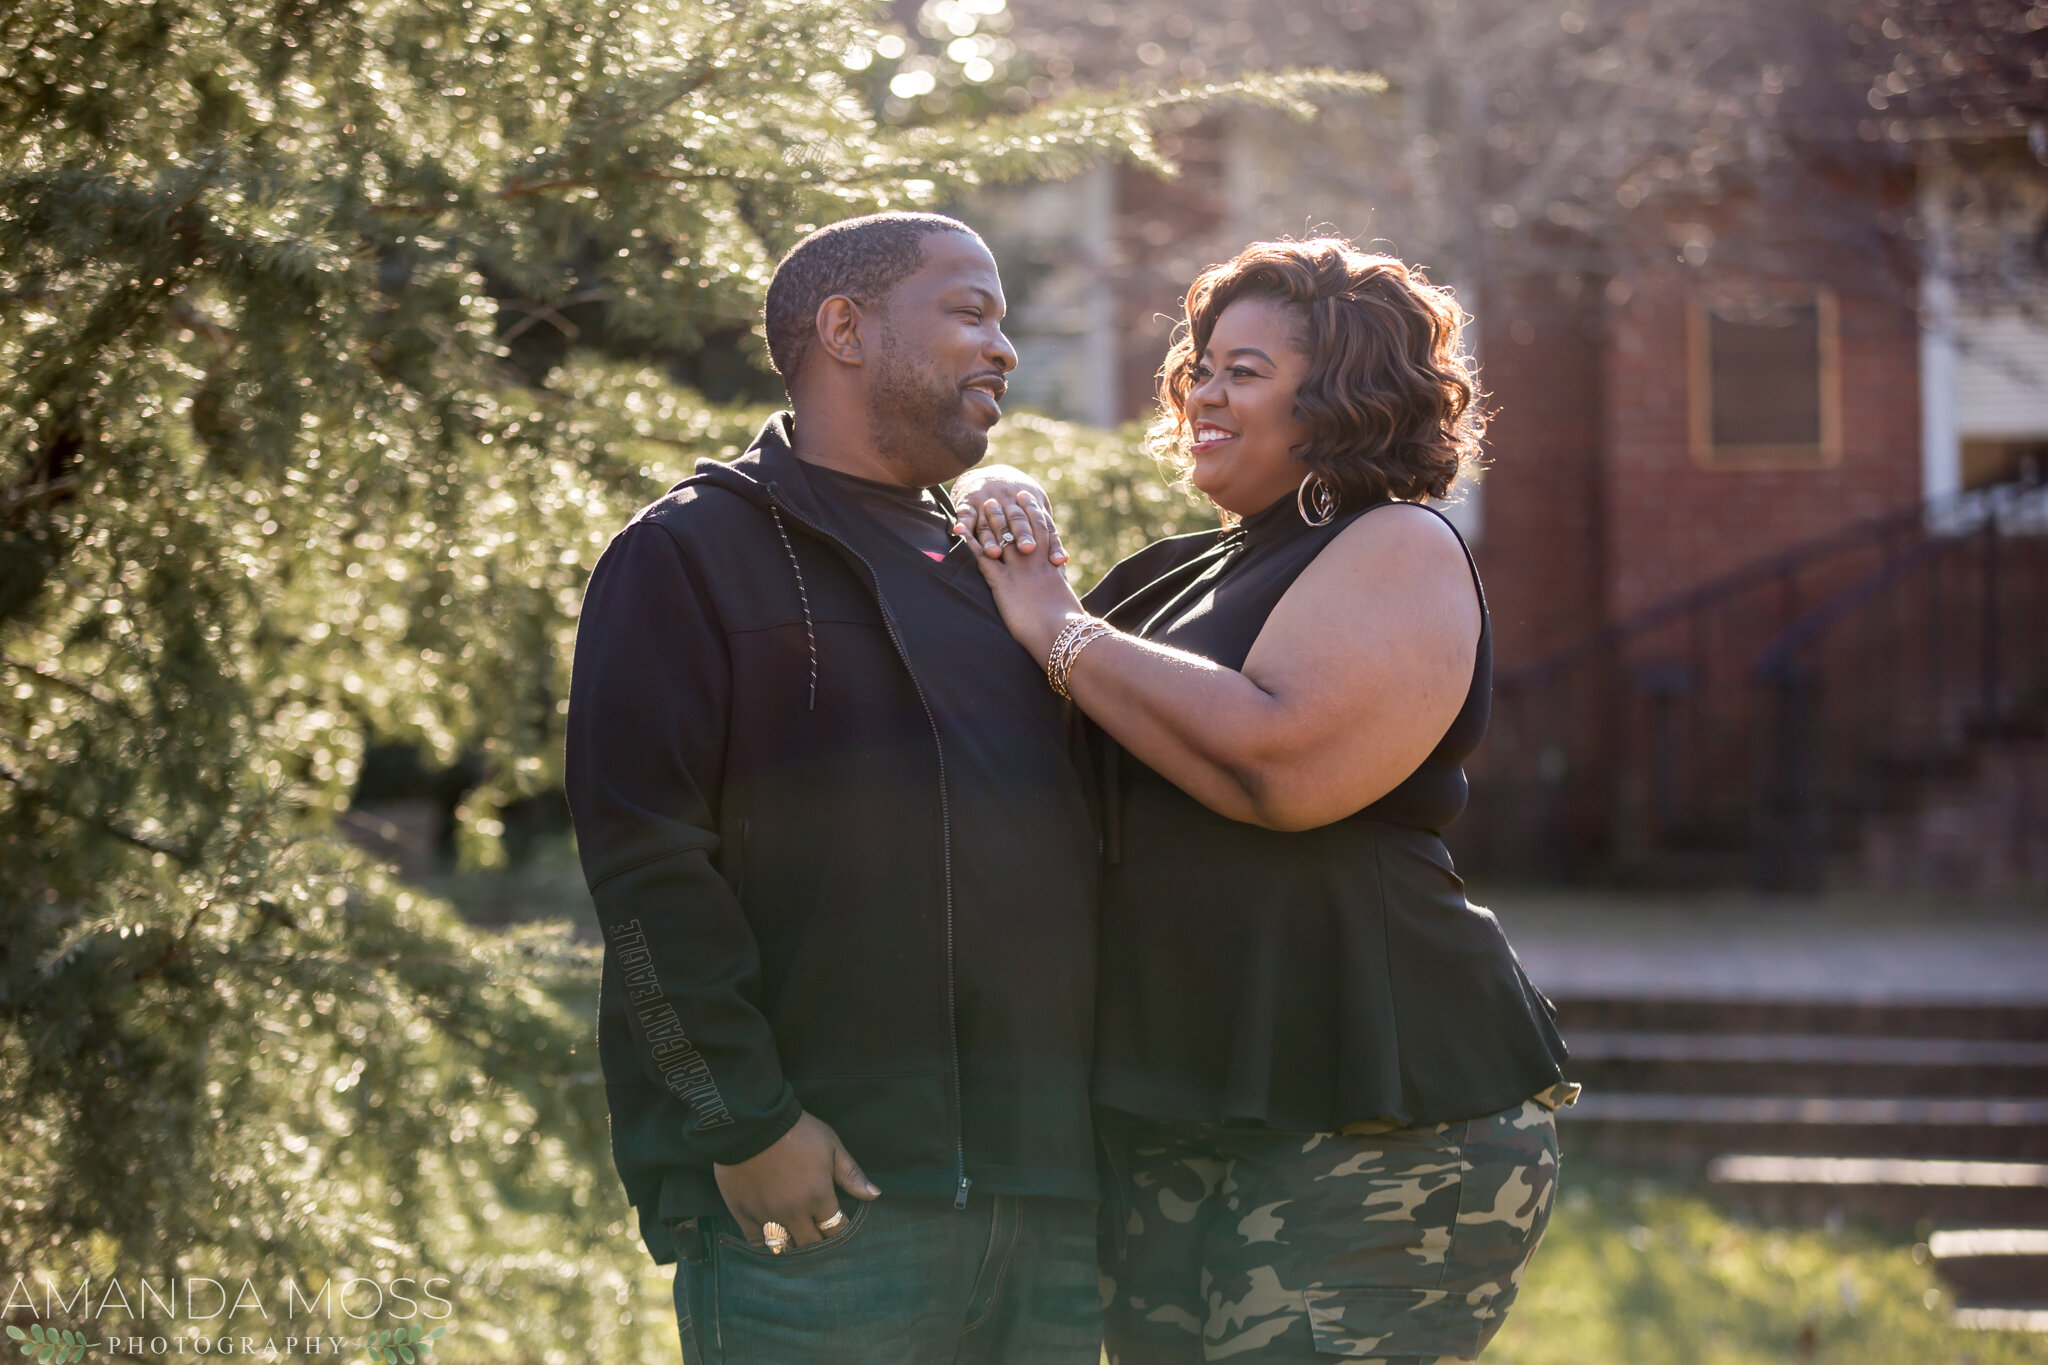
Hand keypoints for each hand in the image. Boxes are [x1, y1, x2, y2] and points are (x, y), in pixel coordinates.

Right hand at [712, 1111, 878, 1248]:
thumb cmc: (797, 1130)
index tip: (840, 1229)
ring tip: (798, 1243)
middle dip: (819, 1244)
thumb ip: (851, 1174)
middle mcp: (793, 1212)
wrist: (752, 1120)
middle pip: (811, 1245)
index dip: (841, 1232)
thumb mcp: (830, 1146)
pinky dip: (766, 1245)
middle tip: (820, 1238)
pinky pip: (757, 1242)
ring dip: (793, 1248)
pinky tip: (773, 1240)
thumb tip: (874, 1195)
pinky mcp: (743, 1213)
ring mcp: (767, 1214)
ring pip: (784, 1248)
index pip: (836, 1230)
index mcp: (818, 1196)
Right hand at [950, 467, 1067, 565]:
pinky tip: (959, 531)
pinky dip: (962, 523)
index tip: (1056, 561)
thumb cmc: (1019, 501)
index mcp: (1030, 505)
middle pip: (1016, 520)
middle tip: (1027, 549)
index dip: (1049, 542)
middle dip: (1022, 534)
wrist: (991, 474)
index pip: (1041, 525)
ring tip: (994, 553)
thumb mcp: (1037, 510)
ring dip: (991, 538)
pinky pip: (965, 514)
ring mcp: (988, 502)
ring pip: (990, 522)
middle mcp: (1010, 501)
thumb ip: (1047, 535)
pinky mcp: (968, 503)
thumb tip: (1064, 562)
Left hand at [969, 492, 1088, 660]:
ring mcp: (1017, 569)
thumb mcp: (1064, 593)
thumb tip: (1059, 574)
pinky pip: (983, 557)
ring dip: (991, 520)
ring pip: (1003, 536)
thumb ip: (1058, 579)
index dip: (1033, 511)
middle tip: (998, 498)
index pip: (1041, 528)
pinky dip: (972, 543)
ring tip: (984, 506)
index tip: (1026, 497)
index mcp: (1049, 562)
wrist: (1061, 632)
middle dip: (1009, 510)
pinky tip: (963, 532)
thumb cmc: (1066, 622)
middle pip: (1020, 526)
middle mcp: (1033, 560)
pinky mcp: (1002, 583)